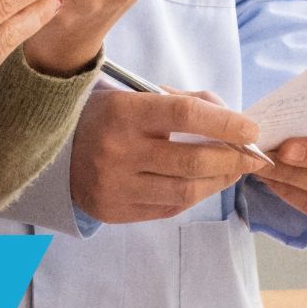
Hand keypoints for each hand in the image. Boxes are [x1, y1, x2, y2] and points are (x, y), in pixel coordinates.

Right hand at [70, 88, 274, 224]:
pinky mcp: (115, 211)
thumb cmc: (106, 118)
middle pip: (192, 160)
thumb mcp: (136, 95)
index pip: (186, 115)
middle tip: (253, 156)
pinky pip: (169, 207)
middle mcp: (118, 152)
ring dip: (219, 181)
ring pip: (186, 190)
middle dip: (232, 159)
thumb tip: (232, 118)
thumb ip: (185, 102)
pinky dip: (194, 195)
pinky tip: (204, 184)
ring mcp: (116, 186)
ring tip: (233, 170)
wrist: (53, 153)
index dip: (225, 123)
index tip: (251, 129)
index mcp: (124, 113)